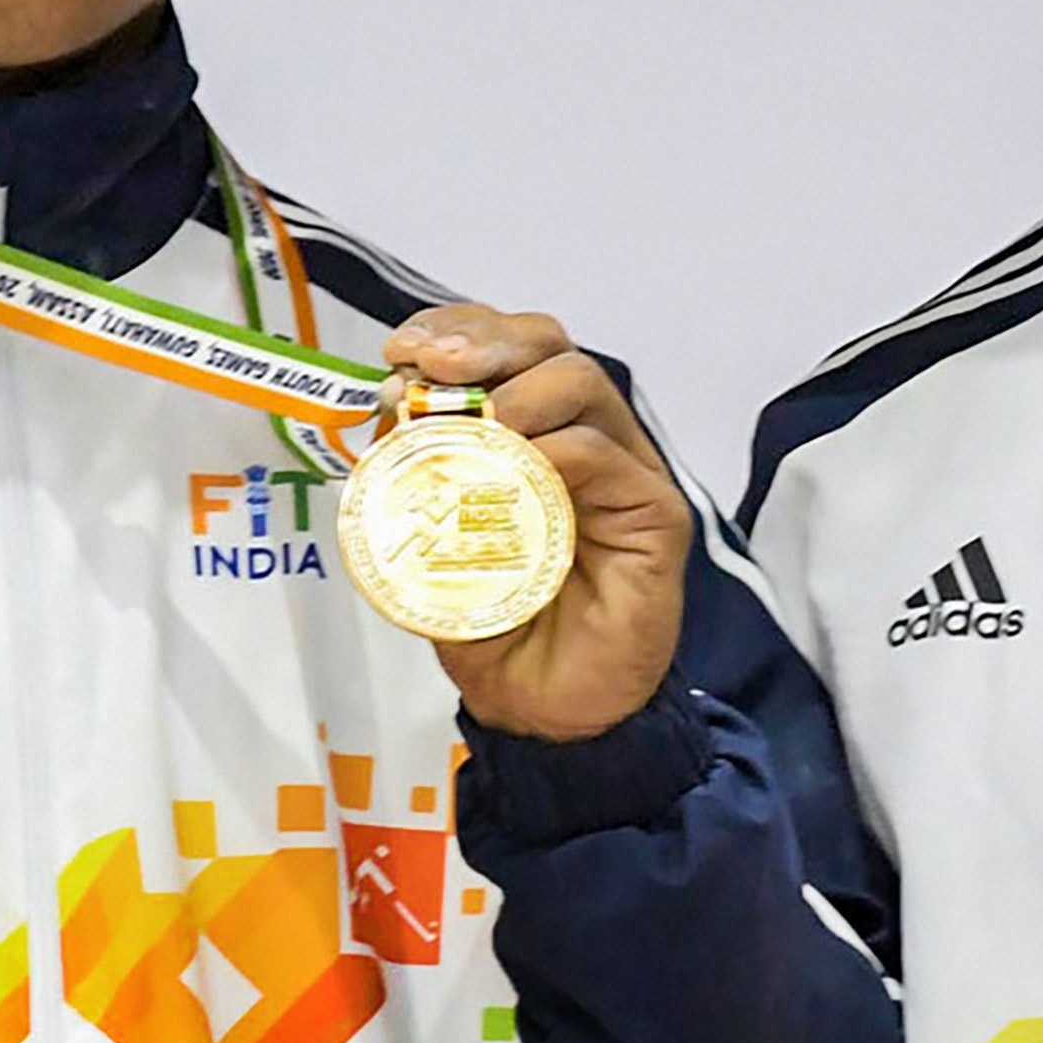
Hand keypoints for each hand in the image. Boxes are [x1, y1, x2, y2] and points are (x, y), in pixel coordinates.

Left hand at [380, 307, 690, 744]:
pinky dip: (556, 451)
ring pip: (584, 383)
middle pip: (550, 346)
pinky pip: (608, 457)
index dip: (456, 331)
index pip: (506, 349)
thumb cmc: (496, 625)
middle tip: (433, 366)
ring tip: (474, 427)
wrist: (544, 711)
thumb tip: (389, 408)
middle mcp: (583, 436)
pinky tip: (518, 471)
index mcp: (532, 431)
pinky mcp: (653, 516)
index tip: (402, 350)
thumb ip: (417, 477)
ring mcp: (623, 472)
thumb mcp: (432, 541)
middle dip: (485, 340)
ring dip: (519, 390)